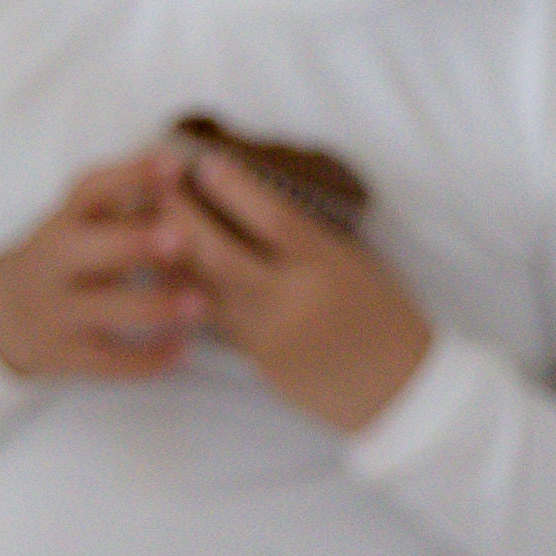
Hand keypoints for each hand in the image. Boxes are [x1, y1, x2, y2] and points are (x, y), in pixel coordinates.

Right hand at [0, 151, 207, 379]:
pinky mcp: (70, 356)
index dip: (130, 176)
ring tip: (201, 303)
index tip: (174, 164)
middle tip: (181, 237)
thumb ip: (125, 208)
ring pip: (107, 308)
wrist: (4, 316)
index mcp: (62, 222)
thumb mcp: (81, 228)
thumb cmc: (68, 262)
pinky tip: (183, 347)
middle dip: (134, 242)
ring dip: (157, 305)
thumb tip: (186, 173)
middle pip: (90, 249)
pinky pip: (114, 361)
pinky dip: (151, 357)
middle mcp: (55, 263)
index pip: (89, 191)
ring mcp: (60, 311)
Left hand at [155, 148, 431, 430]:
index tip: (206, 162)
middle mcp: (294, 301)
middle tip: (159, 185)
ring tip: (152, 221)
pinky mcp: (261, 362)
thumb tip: (254, 201)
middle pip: (216, 250)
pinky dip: (191, 289)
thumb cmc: (387, 319)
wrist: (403, 393)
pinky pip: (215, 319)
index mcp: (328, 268)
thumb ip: (309, 238)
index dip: (231, 184)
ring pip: (203, 288)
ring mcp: (272, 336)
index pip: (269, 215)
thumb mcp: (359, 265)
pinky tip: (176, 268)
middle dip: (180, 212)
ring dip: (172, 251)